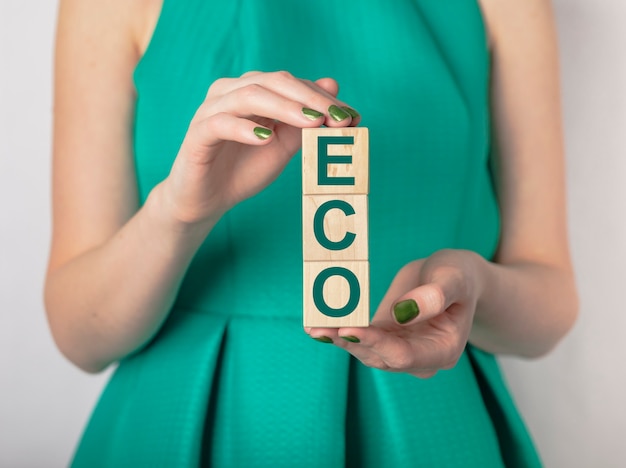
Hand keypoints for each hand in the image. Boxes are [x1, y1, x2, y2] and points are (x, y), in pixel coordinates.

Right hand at [156, 71, 359, 226]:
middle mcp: (231, 93)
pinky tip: (266, 137)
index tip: (352, 117)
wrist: (207, 200)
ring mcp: (212, 110)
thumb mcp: (283, 147)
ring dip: (284, 107)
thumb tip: (333, 85)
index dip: (323, 98)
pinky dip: (244, 128)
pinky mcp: (197, 134)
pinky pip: (220, 123)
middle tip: (337, 117)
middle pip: (273, 82)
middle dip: (310, 99)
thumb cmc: (244, 170)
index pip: (293, 84)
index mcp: (254, 91)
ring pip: (249, 96)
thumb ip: (305, 121)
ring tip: (310, 123)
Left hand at [306, 249, 484, 377]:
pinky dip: (339, 330)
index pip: (404, 355)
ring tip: (313, 327)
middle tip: (320, 328)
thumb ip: (436, 295)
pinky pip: (360, 337)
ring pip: (365, 350)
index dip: (375, 343)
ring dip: (338, 339)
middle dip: (349, 342)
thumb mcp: (454, 277)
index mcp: (443, 351)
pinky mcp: (384, 338)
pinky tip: (316, 324)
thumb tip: (404, 312)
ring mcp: (400, 351)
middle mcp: (420, 359)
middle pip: (379, 357)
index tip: (349, 328)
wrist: (452, 276)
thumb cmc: (458, 275)